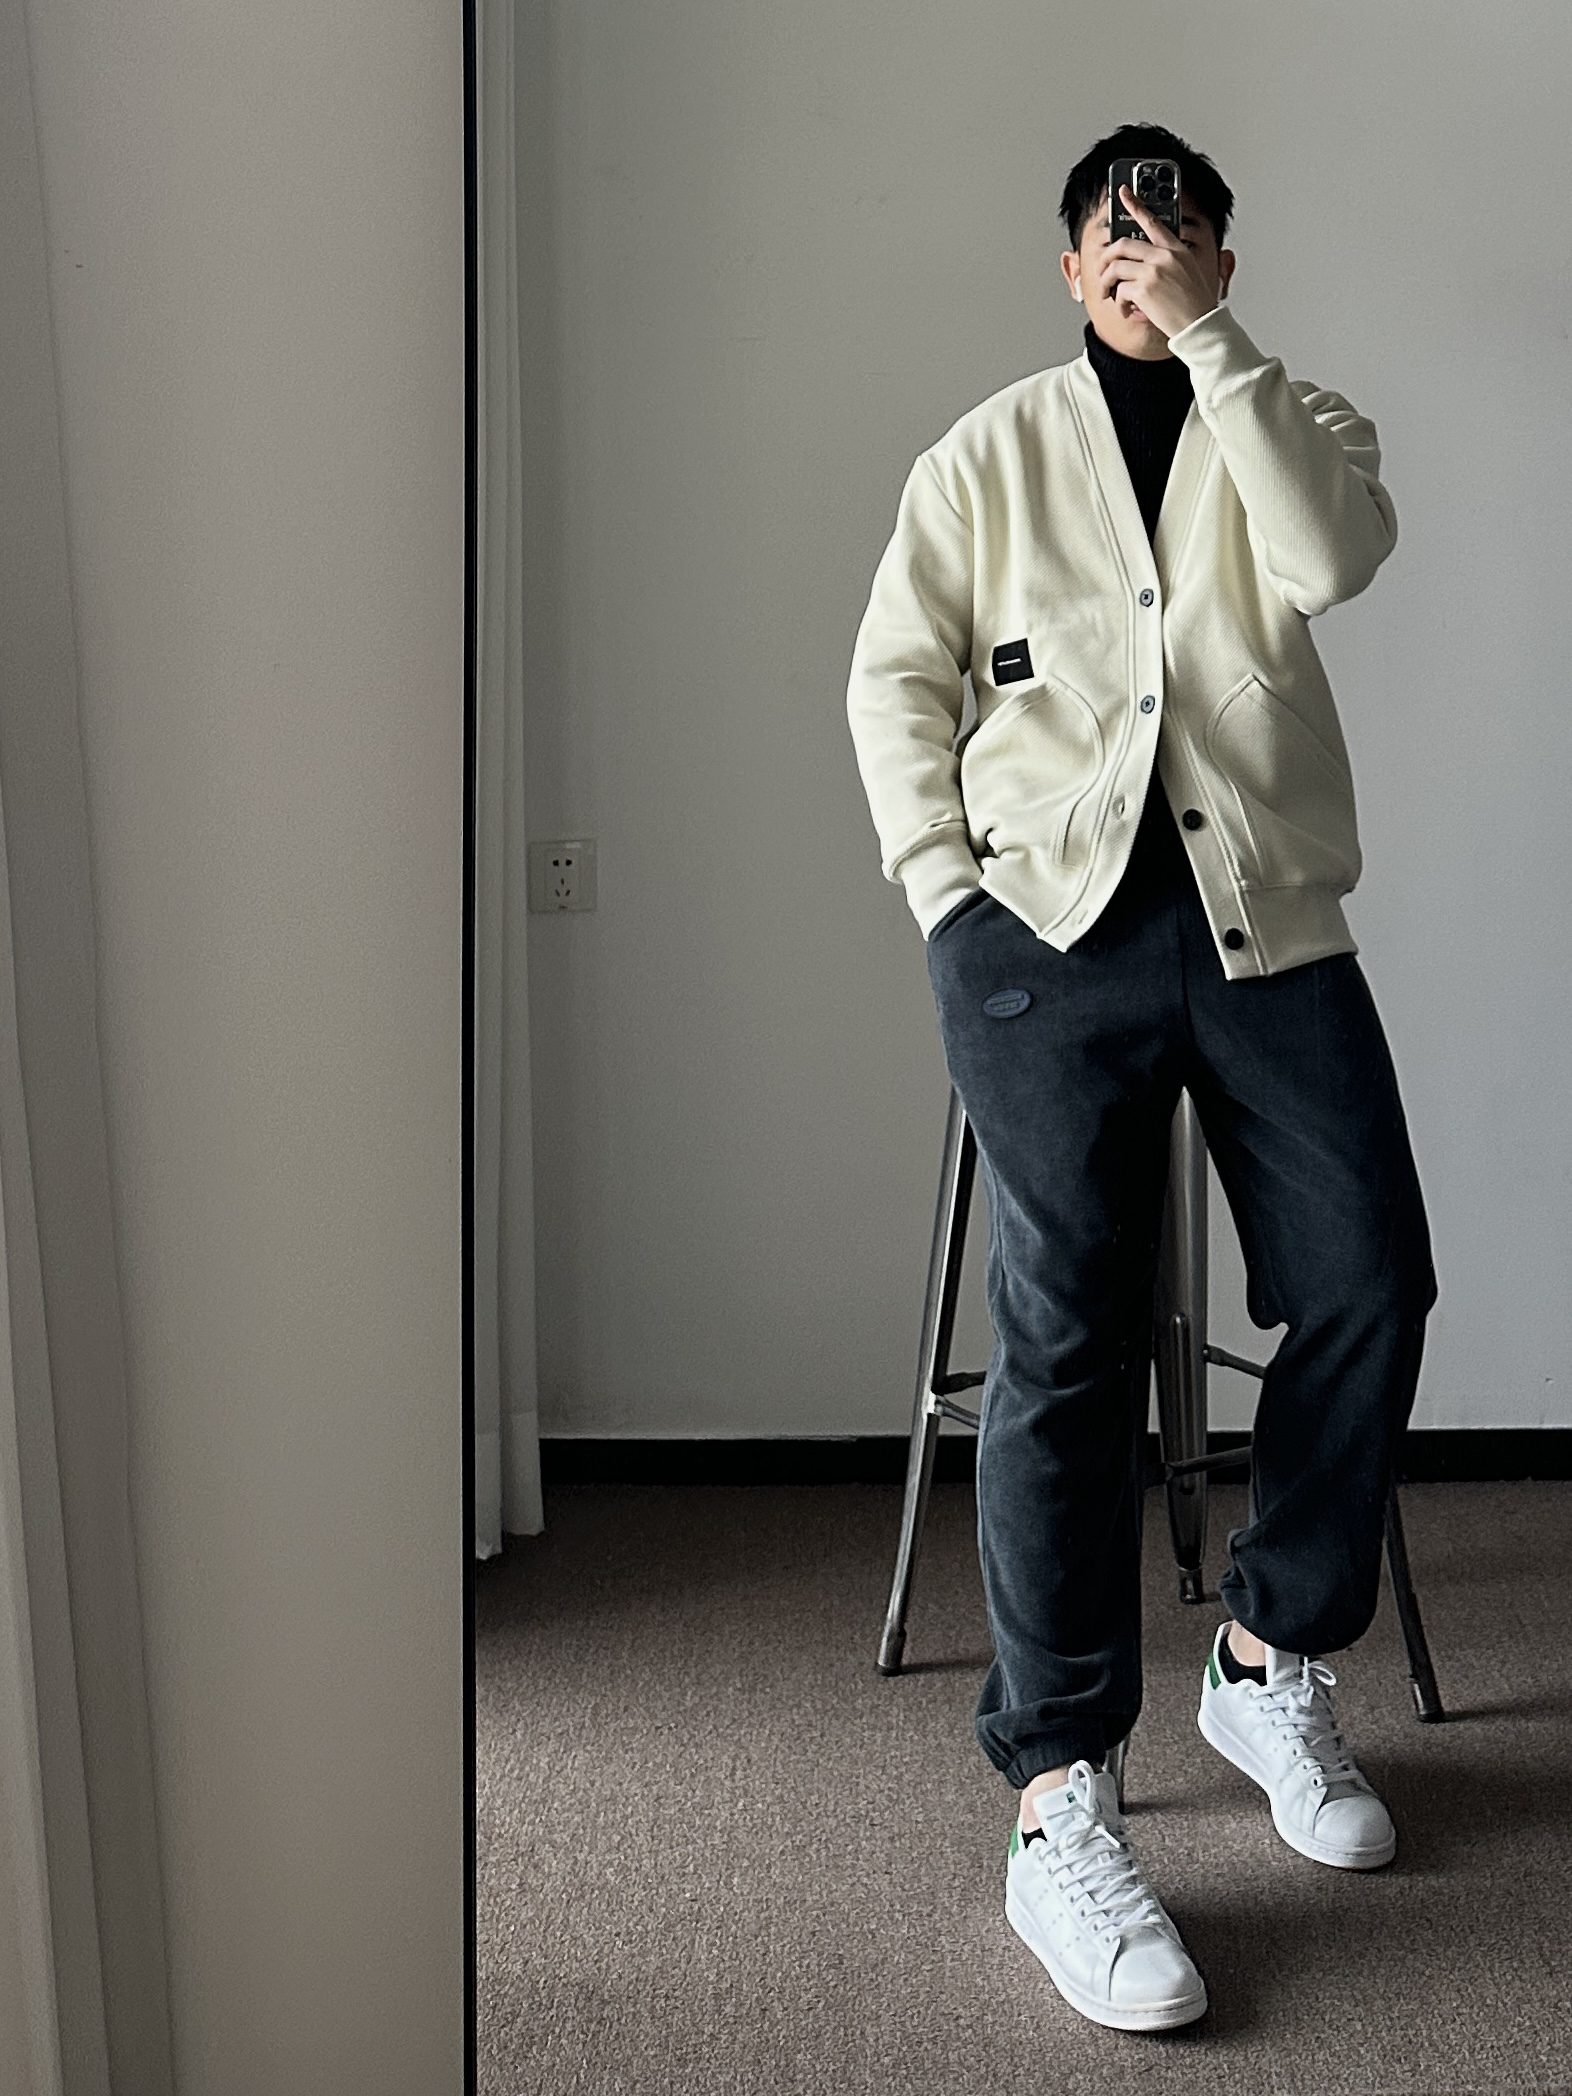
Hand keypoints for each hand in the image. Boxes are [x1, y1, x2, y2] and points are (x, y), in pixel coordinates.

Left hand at [1097, 184, 1220, 338]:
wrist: (1200, 325)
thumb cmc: (1195, 304)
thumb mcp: (1188, 271)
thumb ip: (1168, 260)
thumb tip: (1140, 262)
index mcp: (1176, 249)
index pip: (1152, 220)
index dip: (1135, 203)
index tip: (1123, 192)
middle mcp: (1164, 255)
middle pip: (1123, 245)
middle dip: (1106, 259)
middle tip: (1103, 271)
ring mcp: (1154, 271)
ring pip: (1115, 267)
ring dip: (1106, 283)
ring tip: (1109, 294)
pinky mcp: (1144, 289)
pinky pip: (1119, 291)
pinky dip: (1118, 304)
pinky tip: (1126, 310)